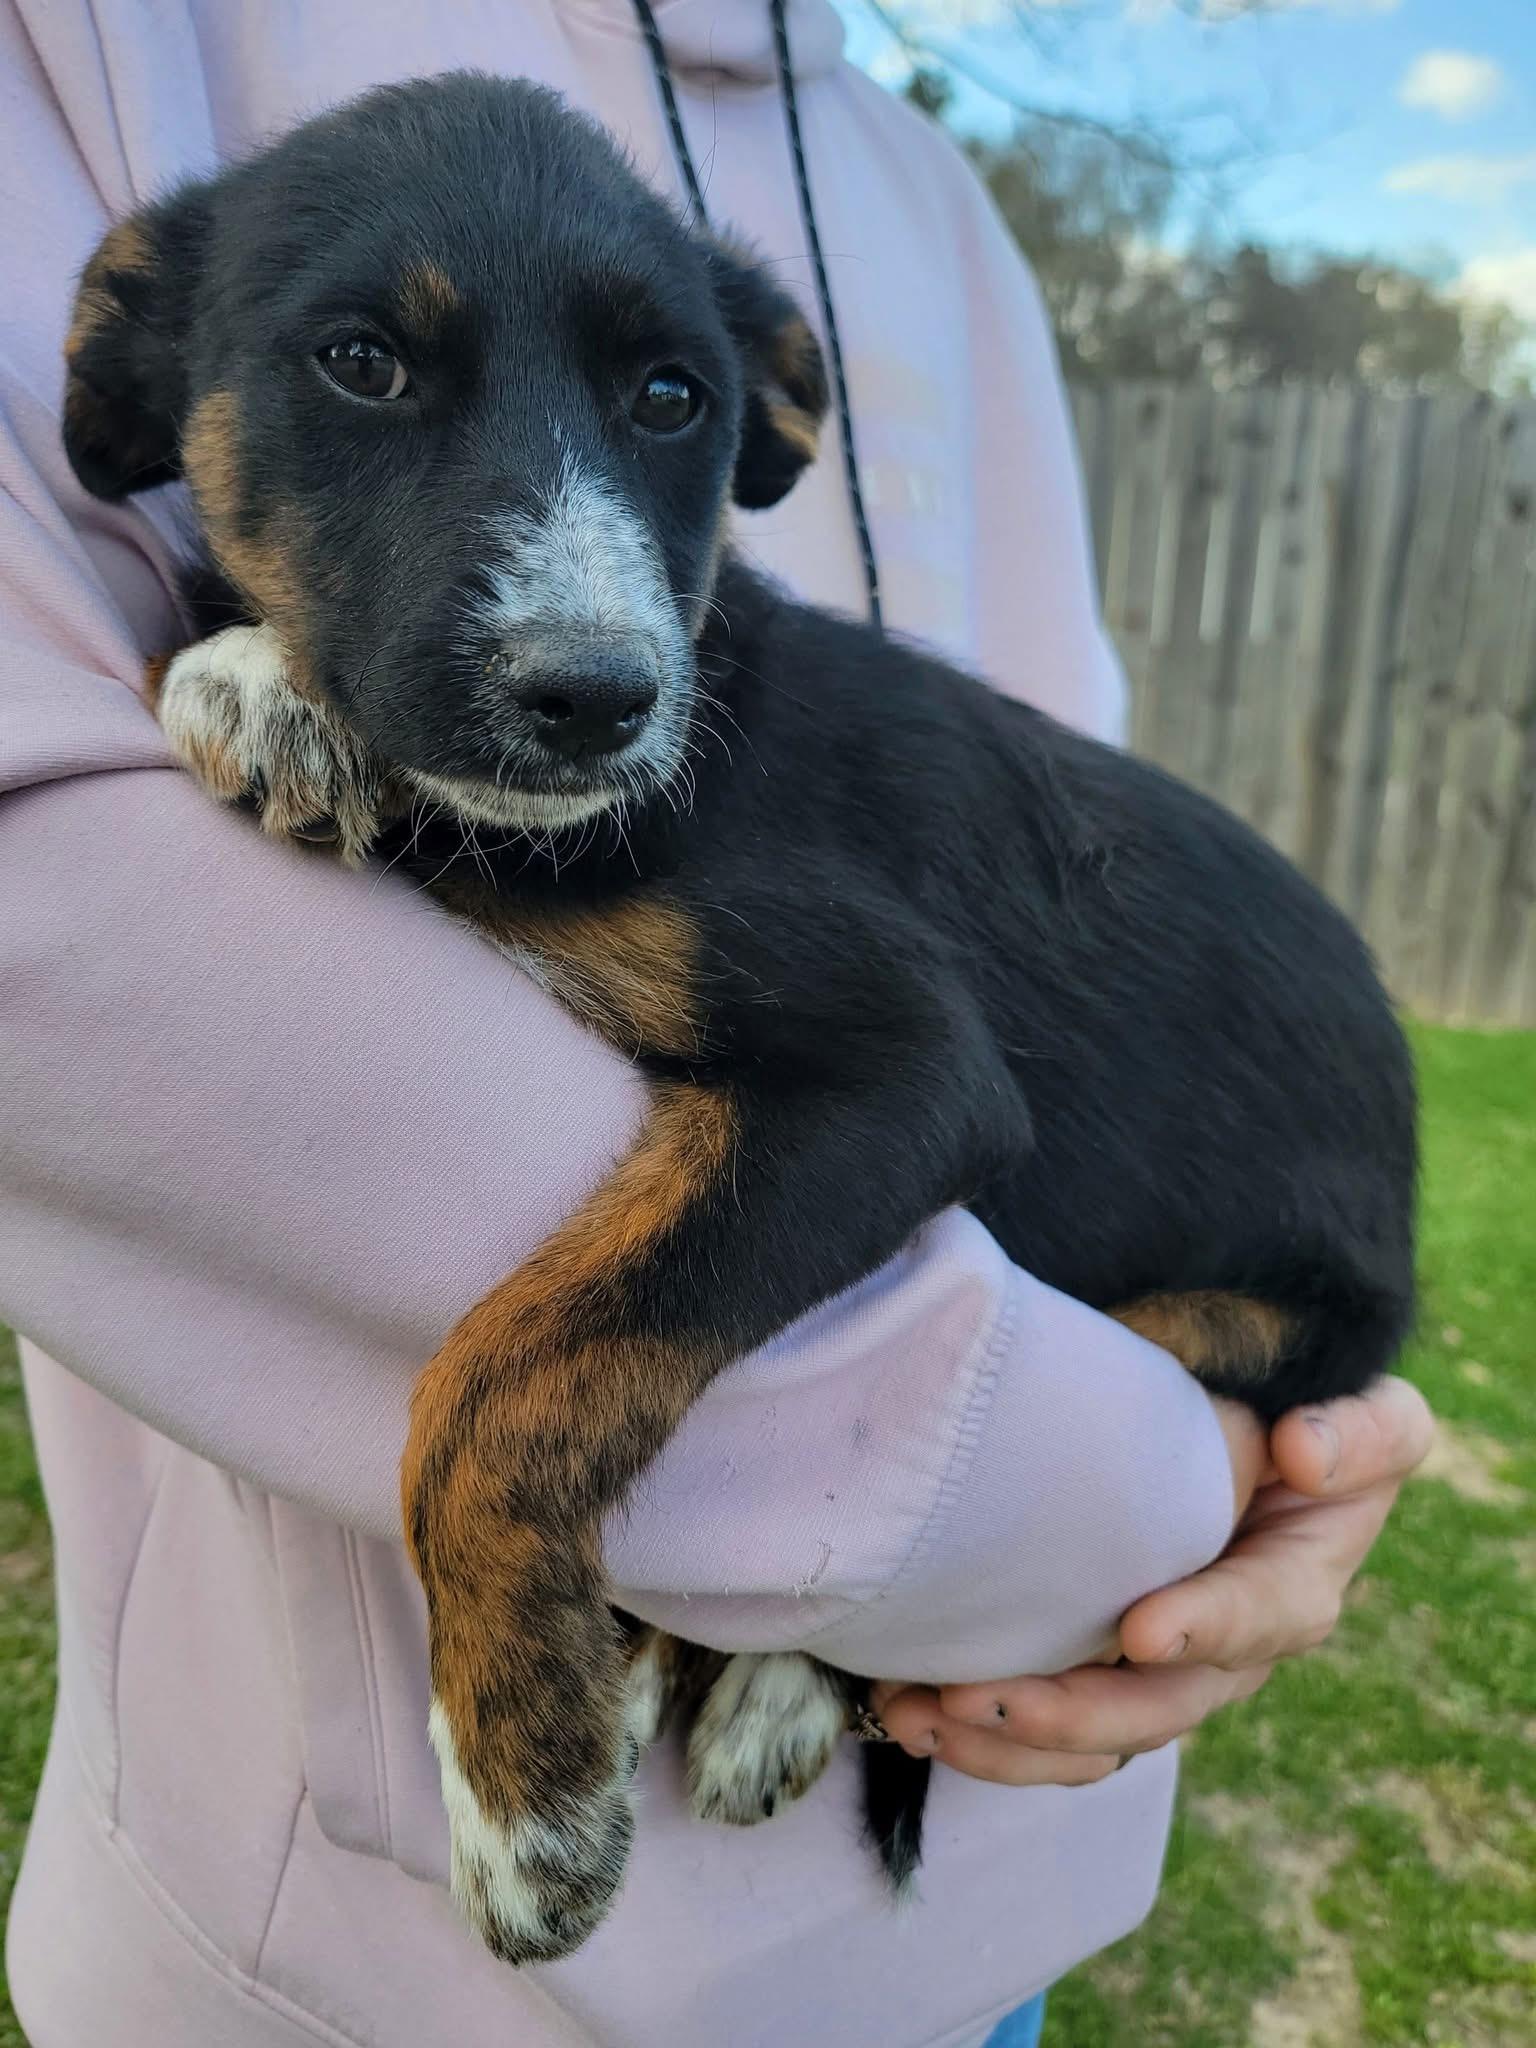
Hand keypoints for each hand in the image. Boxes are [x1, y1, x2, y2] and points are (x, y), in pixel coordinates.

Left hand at [868, 1376, 1433, 1784]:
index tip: (1141, 1630)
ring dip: (1008, 1739)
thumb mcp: (1361, 1411)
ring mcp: (1157, 1670)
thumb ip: (1356, 1431)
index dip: (1206, 1627)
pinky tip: (907, 1713)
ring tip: (919, 1717)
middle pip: (1162, 1704)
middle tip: (986, 1697)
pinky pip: (1047, 1732)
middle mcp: (1229, 1646)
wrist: (1233, 1413)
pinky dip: (981, 1732)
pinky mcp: (1095, 1672)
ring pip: (1094, 1739)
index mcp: (1296, 1582)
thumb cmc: (1299, 1404)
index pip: (1263, 1615)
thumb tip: (1304, 1459)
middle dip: (1074, 1711)